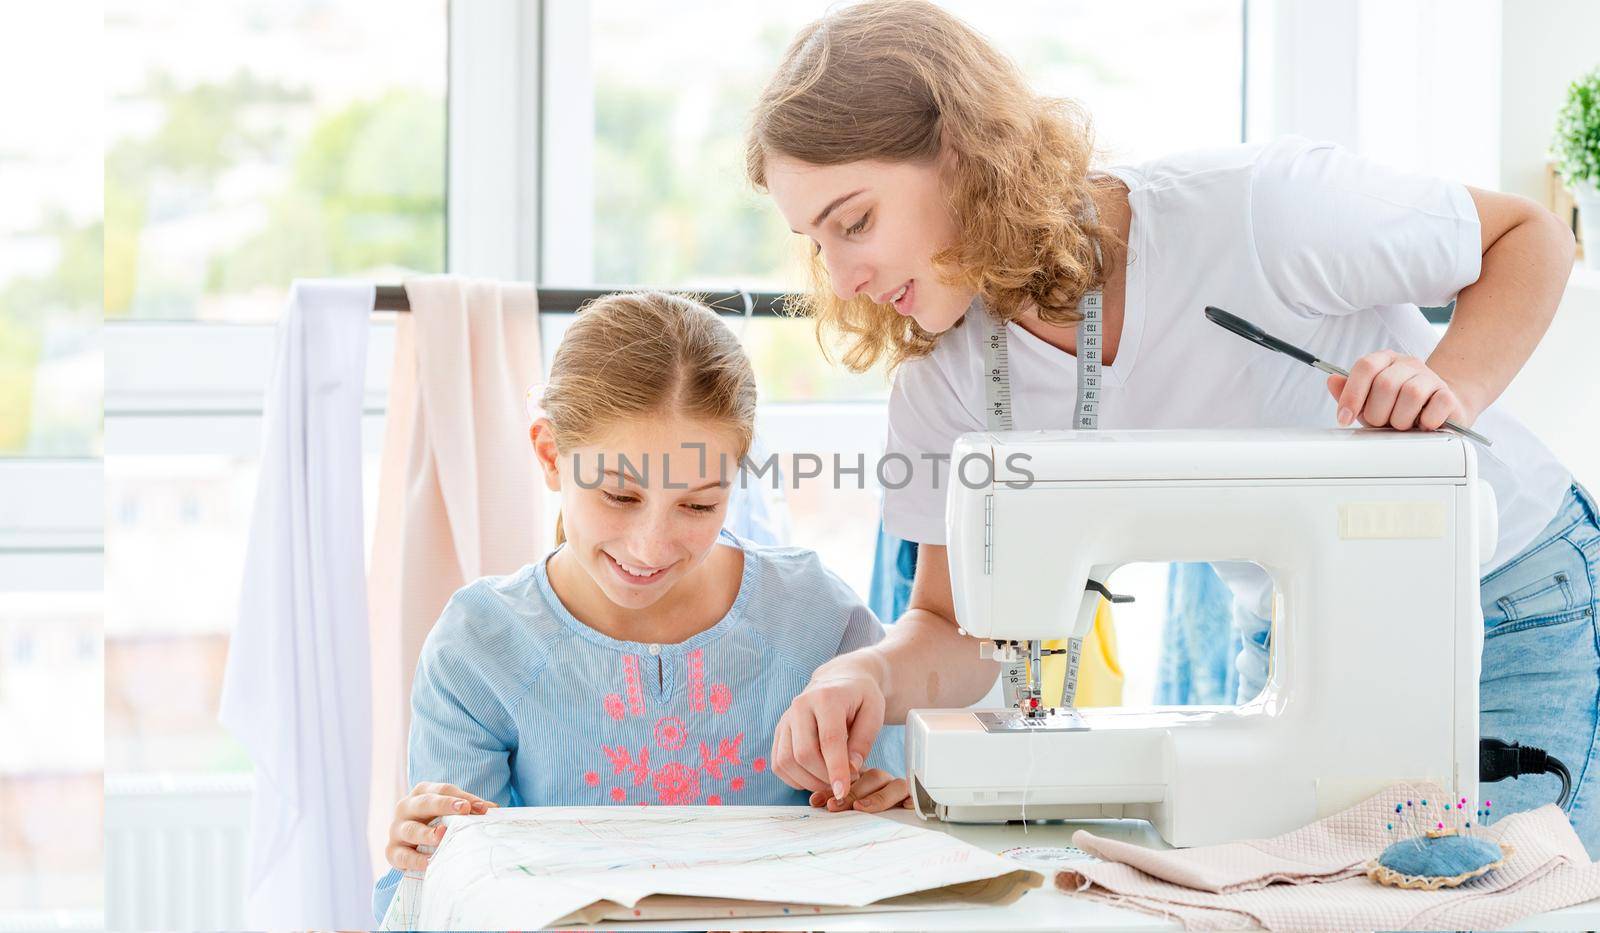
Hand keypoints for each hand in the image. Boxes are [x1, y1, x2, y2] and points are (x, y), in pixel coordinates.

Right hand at [385, 781, 495, 872]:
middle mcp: (406, 807)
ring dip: (427, 833)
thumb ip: (469, 810)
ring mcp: (397, 829)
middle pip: (424, 802)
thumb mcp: (450, 812)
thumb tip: (492, 809)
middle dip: (445, 805)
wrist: (411, 846)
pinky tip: (431, 862)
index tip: (483, 807)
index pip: (443, 790)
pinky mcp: (392, 851)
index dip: (463, 797)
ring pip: (411, 829)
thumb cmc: (437, 822)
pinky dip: (416, 859)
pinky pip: (403, 855)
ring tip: (443, 835)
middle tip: (464, 809)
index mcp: (422, 792)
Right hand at [771, 667, 885, 802]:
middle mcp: (800, 706)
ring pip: (786, 761)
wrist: (840, 679)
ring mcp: (786, 719)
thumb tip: (850, 769)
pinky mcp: (779, 731)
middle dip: (823, 777)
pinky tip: (813, 777)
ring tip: (829, 781)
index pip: (829, 740)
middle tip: (843, 783)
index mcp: (826, 697)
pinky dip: (793, 779)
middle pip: (803, 753)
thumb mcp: (874, 712)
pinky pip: (778, 764)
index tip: (843, 792)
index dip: (836, 769)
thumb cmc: (860, 697)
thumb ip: (864, 741)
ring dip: (807, 781)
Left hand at [808, 768, 913, 812]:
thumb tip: (815, 801)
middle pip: (872, 777)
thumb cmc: (862, 807)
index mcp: (861, 776)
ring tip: (861, 808)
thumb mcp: (843, 803)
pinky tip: (905, 806)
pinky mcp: (913, 798)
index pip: (850, 774)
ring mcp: (897, 788)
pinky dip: (911, 799)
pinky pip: (916, 795)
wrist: (892, 819)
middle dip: (851, 792)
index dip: (834, 787)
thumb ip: (831, 799)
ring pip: (894, 785)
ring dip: (877, 798)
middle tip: (835, 805)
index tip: (818, 800)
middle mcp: (880, 780)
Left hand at [1327, 350, 1475, 431]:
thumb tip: (1331, 380)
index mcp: (1384, 360)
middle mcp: (1408, 364)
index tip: (1344, 419)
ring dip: (1401, 419)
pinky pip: (1436, 406)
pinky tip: (1422, 424)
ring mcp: (1431, 377)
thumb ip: (1348, 393)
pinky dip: (1425, 422)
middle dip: (1377, 412)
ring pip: (1411, 394)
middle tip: (1381, 423)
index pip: (1365, 367)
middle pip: (1385, 383)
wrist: (1437, 412)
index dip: (1351, 394)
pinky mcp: (1448, 394)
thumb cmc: (1396, 408)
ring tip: (1401, 425)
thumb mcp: (1367, 403)